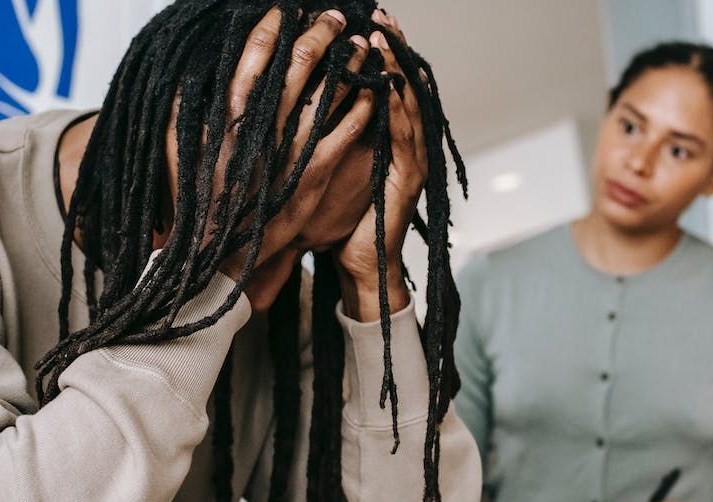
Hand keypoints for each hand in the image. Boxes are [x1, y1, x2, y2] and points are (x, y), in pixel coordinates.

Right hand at [164, 7, 375, 310]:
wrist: (222, 253)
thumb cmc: (200, 201)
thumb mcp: (181, 150)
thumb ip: (185, 110)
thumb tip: (191, 74)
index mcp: (229, 115)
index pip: (254, 55)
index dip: (275, 26)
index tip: (289, 10)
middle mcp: (263, 127)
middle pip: (298, 64)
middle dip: (320, 33)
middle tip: (336, 17)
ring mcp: (292, 150)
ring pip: (328, 92)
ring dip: (348, 64)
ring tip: (362, 46)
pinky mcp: (316, 174)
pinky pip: (347, 132)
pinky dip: (362, 107)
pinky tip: (374, 91)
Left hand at [332, 17, 427, 319]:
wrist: (357, 266)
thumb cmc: (339, 219)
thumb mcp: (329, 166)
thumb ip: (330, 133)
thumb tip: (303, 97)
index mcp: (385, 138)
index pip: (386, 83)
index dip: (379, 51)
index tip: (365, 18)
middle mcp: (403, 144)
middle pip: (403, 85)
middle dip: (393, 49)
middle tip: (380, 16)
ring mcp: (409, 162)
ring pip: (408, 105)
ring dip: (396, 70)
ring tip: (383, 39)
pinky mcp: (406, 182)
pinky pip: (403, 138)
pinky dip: (396, 110)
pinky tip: (388, 87)